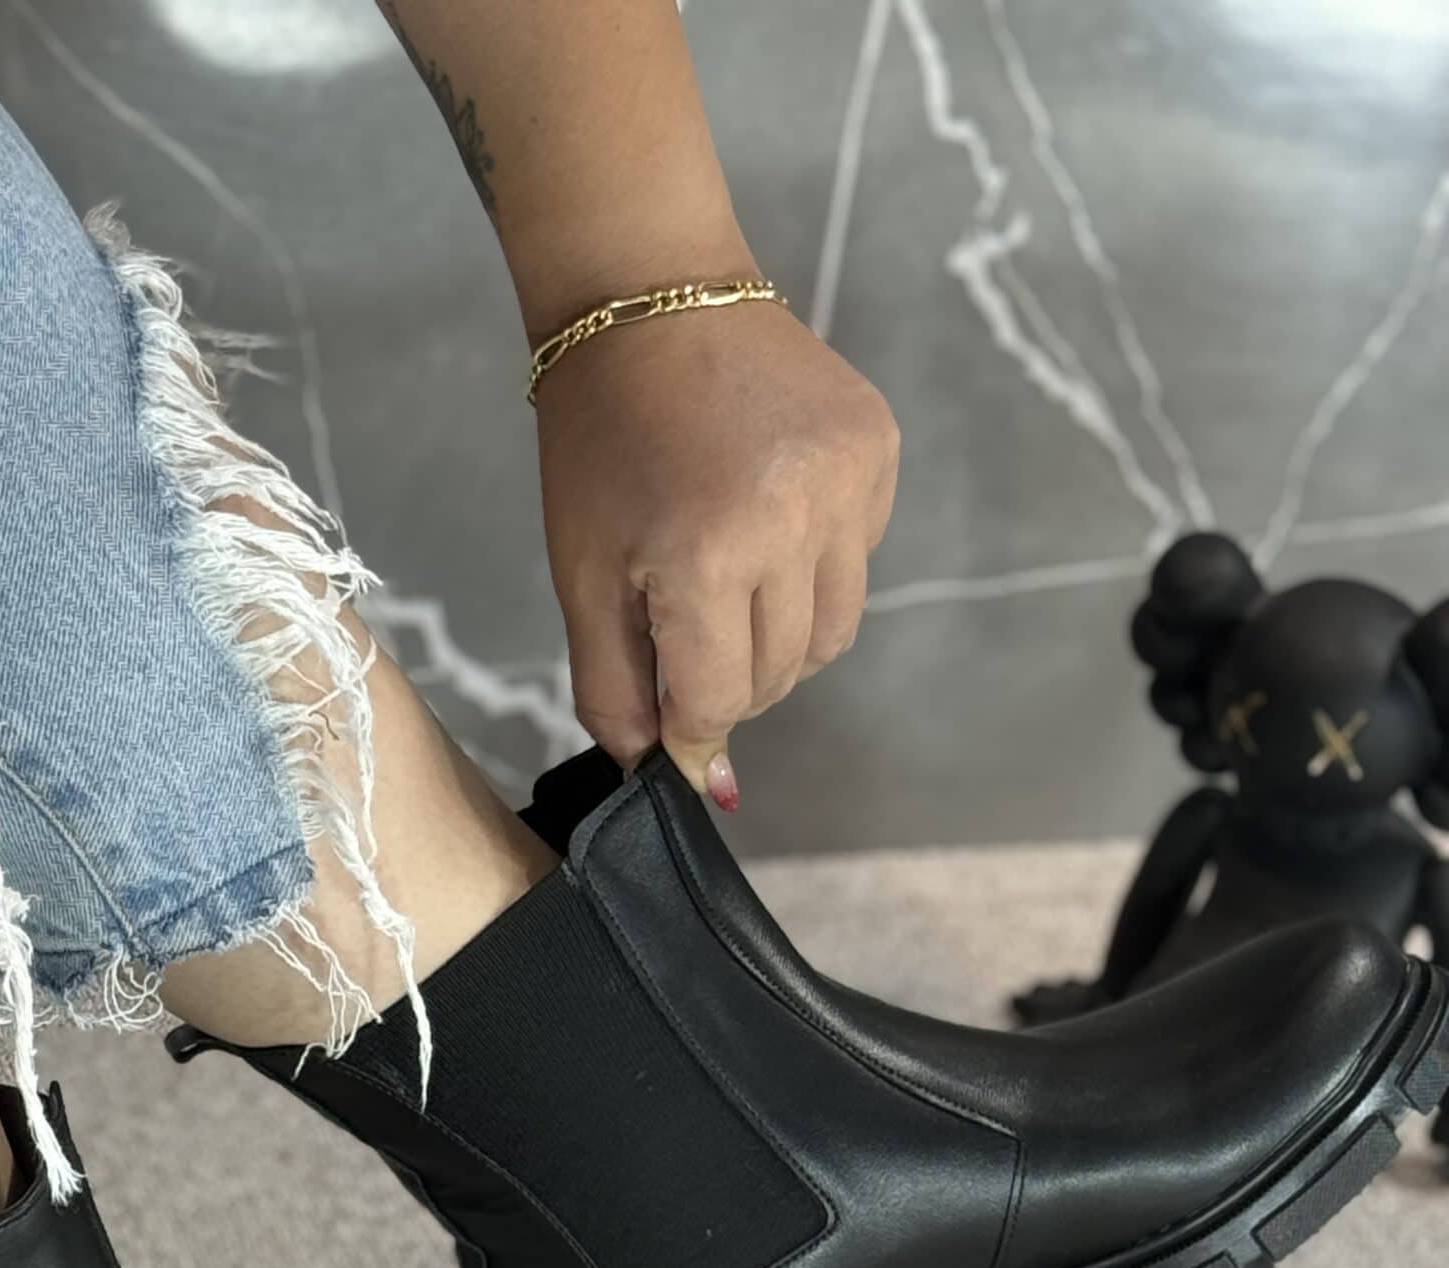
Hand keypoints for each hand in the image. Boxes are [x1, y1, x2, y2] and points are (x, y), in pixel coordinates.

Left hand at [534, 299, 899, 805]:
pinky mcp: (878, 450)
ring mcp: (849, 482)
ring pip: (831, 631)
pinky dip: (814, 568)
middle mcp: (793, 520)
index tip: (671, 720)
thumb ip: (618, 691)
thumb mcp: (581, 576)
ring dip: (779, 637)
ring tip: (728, 584)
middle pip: (780, 674)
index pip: (720, 701)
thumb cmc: (599, 443)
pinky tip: (766, 517)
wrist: (650, 296)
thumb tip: (676, 779)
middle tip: (685, 632)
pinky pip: (860, 560)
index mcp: (706, 556)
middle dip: (730, 679)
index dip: (690, 726)